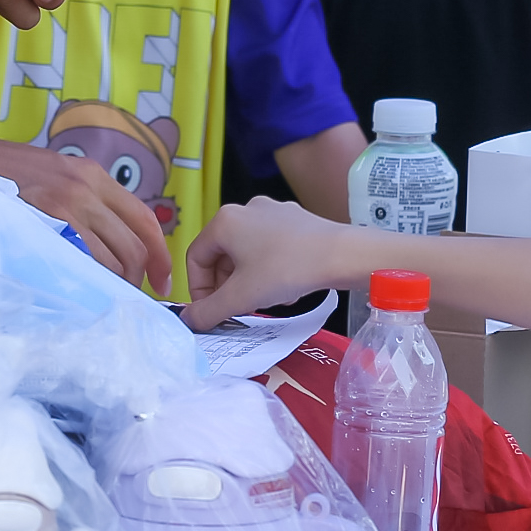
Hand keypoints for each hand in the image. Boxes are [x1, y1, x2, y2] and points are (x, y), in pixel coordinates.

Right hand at [0, 130, 173, 292]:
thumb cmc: (2, 173)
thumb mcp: (54, 175)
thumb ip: (84, 201)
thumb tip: (109, 244)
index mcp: (92, 175)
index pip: (144, 219)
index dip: (160, 255)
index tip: (162, 280)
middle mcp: (86, 187)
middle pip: (133, 245)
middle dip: (137, 278)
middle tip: (127, 296)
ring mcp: (66, 204)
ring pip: (112, 258)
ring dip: (113, 284)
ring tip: (100, 295)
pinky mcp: (45, 221)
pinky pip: (83, 262)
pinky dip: (89, 281)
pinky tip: (78, 289)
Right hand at [180, 197, 353, 328]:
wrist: (341, 255)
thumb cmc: (286, 270)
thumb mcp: (242, 296)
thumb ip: (209, 311)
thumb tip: (188, 320)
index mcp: (224, 221)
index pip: (196, 257)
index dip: (198, 289)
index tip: (211, 311)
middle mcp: (245, 209)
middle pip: (221, 253)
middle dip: (225, 285)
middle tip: (236, 309)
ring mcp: (273, 211)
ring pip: (247, 251)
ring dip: (248, 279)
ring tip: (263, 301)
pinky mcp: (296, 219)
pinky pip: (271, 245)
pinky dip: (269, 268)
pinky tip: (286, 288)